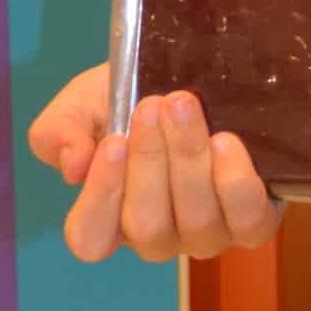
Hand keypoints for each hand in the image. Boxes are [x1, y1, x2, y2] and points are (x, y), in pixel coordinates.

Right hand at [26, 62, 282, 264]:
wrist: (192, 73)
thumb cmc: (129, 96)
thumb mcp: (82, 103)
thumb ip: (59, 131)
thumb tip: (73, 167)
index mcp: (109, 218)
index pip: (90, 237)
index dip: (100, 196)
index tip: (114, 141)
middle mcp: (157, 236)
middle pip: (145, 225)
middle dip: (150, 161)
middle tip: (153, 105)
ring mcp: (205, 234)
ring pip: (195, 221)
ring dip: (189, 160)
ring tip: (185, 107)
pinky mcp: (251, 222)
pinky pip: (247, 223)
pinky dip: (235, 184)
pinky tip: (225, 142)